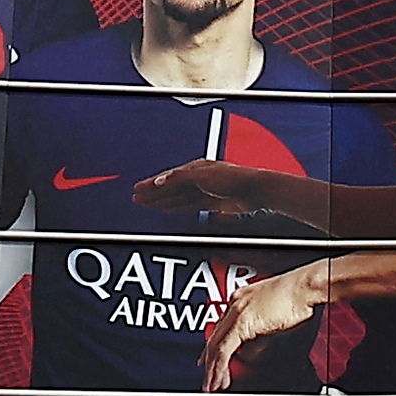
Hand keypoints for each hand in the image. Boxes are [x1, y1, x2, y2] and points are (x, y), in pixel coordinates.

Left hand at [142, 160, 330, 231]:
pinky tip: (156, 184)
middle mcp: (199, 178)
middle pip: (171, 187)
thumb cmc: (249, 197)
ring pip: (171, 182)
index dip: (164, 198)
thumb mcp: (227, 207)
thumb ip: (216, 211)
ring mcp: (200, 175)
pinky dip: (168, 181)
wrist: (259, 188)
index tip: (150, 202)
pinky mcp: (202, 174)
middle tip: (136, 196)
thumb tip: (214, 221)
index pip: (179, 193)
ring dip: (154, 188)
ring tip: (138, 193)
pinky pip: (181, 178)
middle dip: (152, 192)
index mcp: (204, 186)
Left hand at [204, 261, 332, 392]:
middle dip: (209, 360)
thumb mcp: (276, 315)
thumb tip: (258, 345)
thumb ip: (263, 331)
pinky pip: (224, 350)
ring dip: (213, 369)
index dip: (215, 345)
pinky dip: (220, 367)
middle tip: (208, 377)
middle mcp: (236, 303)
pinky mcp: (242, 323)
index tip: (211, 357)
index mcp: (242, 298)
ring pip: (216, 346)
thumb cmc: (300, 295)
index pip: (222, 326)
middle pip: (215, 337)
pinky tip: (220, 378)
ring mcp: (237, 312)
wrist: (306, 286)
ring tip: (213, 385)